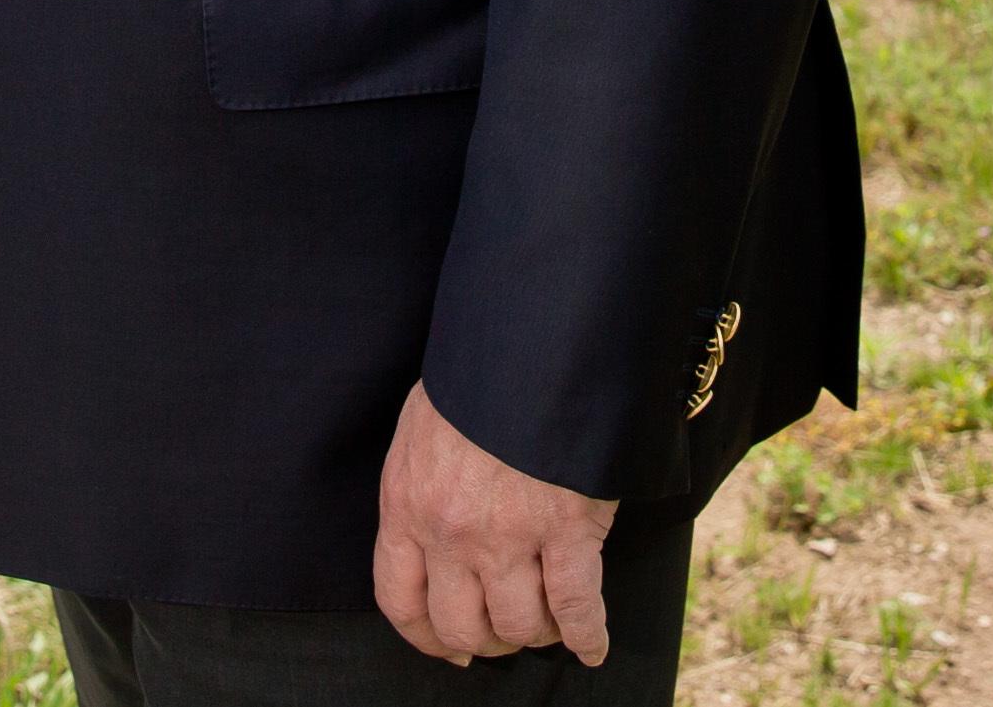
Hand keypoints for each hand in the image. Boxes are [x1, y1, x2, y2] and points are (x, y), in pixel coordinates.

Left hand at [373, 383, 615, 667]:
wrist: (528, 344)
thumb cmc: (476, 379)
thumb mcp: (422, 431)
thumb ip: (421, 490)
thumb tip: (434, 536)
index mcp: (406, 505)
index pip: (400, 599)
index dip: (426, 637)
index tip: (448, 649)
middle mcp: (450, 533)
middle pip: (461, 626)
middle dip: (486, 640)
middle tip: (507, 632)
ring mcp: (507, 536)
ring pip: (518, 625)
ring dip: (535, 632)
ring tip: (548, 621)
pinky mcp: (565, 530)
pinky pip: (575, 607)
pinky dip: (586, 636)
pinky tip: (592, 646)